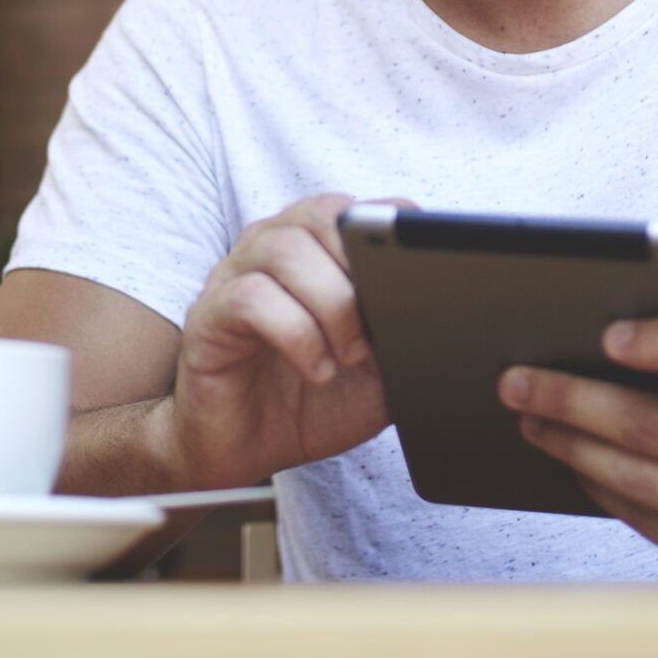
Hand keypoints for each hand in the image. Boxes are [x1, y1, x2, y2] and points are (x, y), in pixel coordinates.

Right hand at [163, 193, 389, 488]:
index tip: (415, 284)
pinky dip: (298, 335)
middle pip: (323, 214)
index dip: (392, 236)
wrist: (244, 448)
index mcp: (317, 248)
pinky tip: (316, 370)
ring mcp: (235, 275)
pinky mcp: (209, 313)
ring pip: (287, 251)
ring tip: (348, 355)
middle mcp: (273, 246)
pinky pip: (253, 299)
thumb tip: (449, 322)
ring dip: (332, 306)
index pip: (359, 210)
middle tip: (378, 331)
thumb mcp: (378, 372)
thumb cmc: (310, 401)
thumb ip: (406, 338)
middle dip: (362, 270)